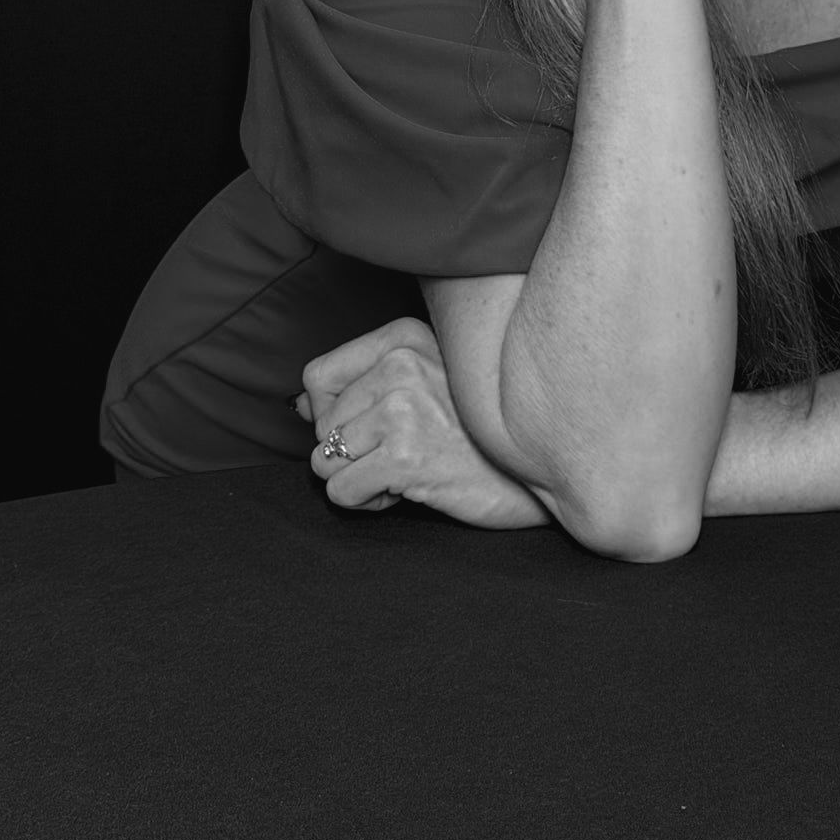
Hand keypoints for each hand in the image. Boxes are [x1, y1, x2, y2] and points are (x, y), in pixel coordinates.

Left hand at [296, 317, 550, 528]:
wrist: (540, 470)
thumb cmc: (482, 433)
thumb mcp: (426, 387)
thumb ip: (361, 387)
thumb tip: (298, 405)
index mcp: (406, 336)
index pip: (318, 377)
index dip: (334, 416)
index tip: (374, 429)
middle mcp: (402, 362)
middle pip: (322, 425)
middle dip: (354, 453)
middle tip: (408, 453)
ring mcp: (404, 407)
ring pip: (325, 461)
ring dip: (362, 479)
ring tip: (412, 469)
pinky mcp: (405, 454)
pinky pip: (341, 491)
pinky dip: (369, 502)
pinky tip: (414, 488)